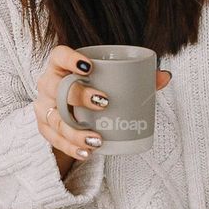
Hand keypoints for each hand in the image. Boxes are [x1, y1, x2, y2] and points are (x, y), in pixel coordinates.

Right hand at [33, 45, 171, 160]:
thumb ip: (136, 76)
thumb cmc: (89, 86)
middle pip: (56, 88)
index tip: (89, 66)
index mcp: (60, 66)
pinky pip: (54, 140)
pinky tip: (87, 153)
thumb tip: (165, 76)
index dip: (69, 59)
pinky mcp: (45, 128)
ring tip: (97, 139)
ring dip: (75, 131)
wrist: (67, 107)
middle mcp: (47, 84)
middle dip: (78, 96)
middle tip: (104, 102)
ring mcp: (44, 107)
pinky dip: (71, 148)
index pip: (58, 55)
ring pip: (55, 119)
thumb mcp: (106, 79)